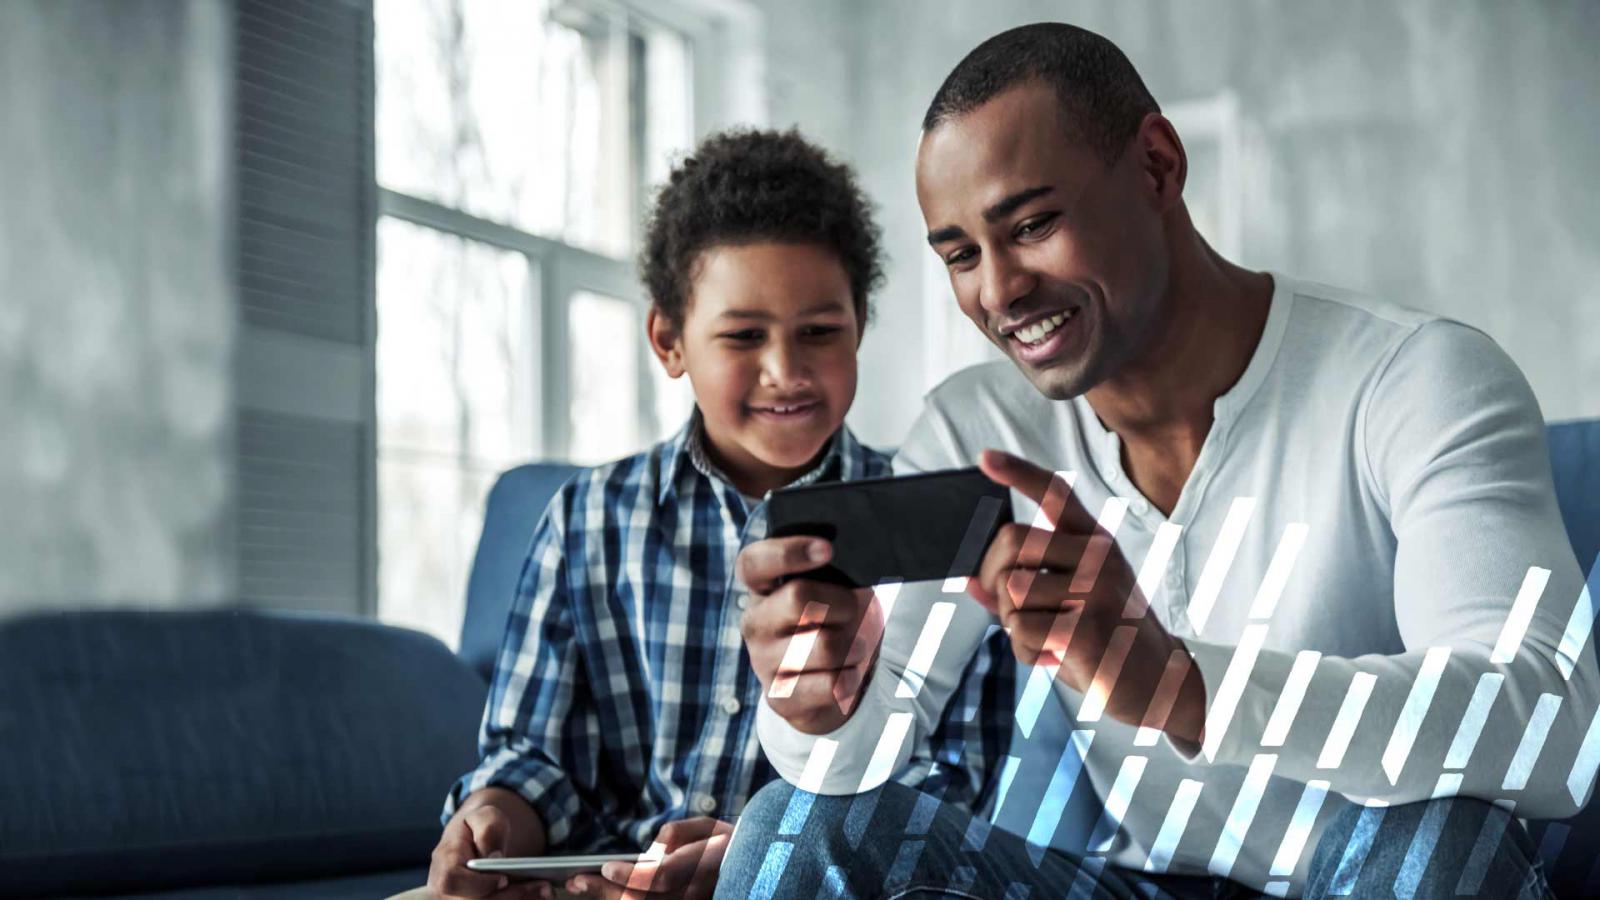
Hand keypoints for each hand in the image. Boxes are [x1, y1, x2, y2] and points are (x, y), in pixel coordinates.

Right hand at [428, 804, 547, 899]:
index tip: (503, 879)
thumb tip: (494, 857)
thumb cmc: (479, 826)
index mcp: (443, 863)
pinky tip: (538, 897)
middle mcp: (444, 890)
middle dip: (511, 897)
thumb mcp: (485, 815)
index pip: (452, 881)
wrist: (474, 840)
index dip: (478, 884)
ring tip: (545, 891)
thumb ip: (488, 830)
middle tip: (544, 887)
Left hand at [567, 817, 732, 899]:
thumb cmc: (727, 840)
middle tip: (576, 881)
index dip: (630, 876)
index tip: (606, 868)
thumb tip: (647, 853)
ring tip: (583, 887)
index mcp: (702, 865)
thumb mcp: (705, 827)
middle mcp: (693, 893)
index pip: (661, 877)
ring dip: (609, 899)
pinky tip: (607, 893)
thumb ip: (675, 835)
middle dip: (605, 891)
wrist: (755, 866)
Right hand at [736, 536, 885, 733]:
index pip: (753, 563)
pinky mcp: (781, 697)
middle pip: (798, 597)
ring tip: (856, 647)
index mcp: (760, 589)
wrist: (829, 685)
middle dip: (843, 602)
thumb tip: (856, 575)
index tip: (827, 549)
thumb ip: (831, 575)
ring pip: (825, 645)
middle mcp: (754, 623)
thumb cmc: (833, 625)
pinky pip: (831, 684)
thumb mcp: (829, 591)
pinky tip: (848, 674)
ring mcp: (763, 662)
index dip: (786, 552)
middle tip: (858, 610)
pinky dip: (852, 677)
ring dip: (855, 644)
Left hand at [974, 449, 1206, 749]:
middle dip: (992, 576)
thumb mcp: (1071, 605)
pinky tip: (1056, 659)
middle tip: (1008, 607)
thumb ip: (1023, 590)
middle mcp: (1098, 556)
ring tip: (1045, 639)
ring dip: (1012, 625)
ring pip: (1010, 591)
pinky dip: (1027, 654)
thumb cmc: (1106, 640)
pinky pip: (1022, 631)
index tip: (984, 458)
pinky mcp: (1087, 628)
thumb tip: (971, 580)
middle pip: (1011, 540)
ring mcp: (1096, 589)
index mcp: (1095, 541)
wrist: (1160, 684)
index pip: (1055, 493)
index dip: (1017, 473)